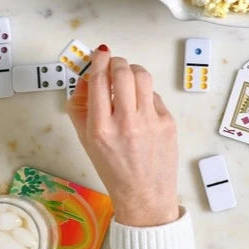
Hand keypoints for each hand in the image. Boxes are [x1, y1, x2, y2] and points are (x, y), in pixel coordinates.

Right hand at [66, 46, 179, 226]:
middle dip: (117, 61)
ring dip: (132, 71)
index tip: (99, 53)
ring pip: (143, 76)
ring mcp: (151, 121)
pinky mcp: (168, 122)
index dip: (99, 60)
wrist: (144, 195)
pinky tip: (140, 107)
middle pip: (123, 71)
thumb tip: (87, 76)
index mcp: (101, 128)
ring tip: (128, 79)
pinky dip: (145, 94)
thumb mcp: (86, 141)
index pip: (99, 80)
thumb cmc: (113, 170)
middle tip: (114, 64)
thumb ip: (80, 106)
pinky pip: (154, 94)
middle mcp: (126, 123)